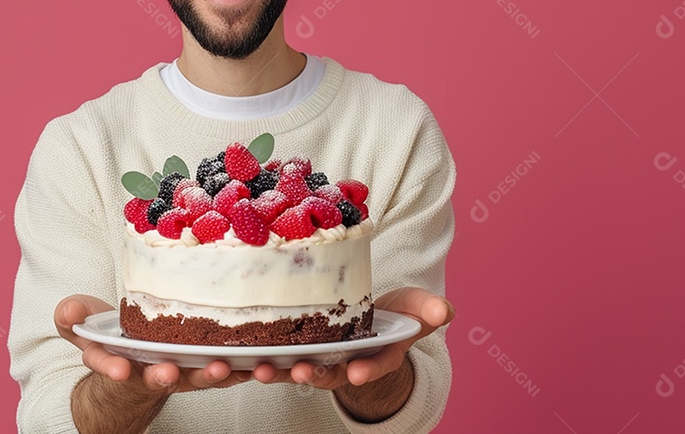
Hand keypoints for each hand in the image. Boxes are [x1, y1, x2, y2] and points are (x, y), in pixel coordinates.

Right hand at [55, 294, 253, 392]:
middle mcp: (146, 370)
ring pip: (193, 377)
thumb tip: (70, 309)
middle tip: (168, 372)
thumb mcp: (82, 325)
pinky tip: (255, 364)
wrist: (134, 362)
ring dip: (208, 374)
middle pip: (156, 377)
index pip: (108, 365)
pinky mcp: (203, 366)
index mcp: (115, 361)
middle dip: (163, 376)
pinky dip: (239, 370)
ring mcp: (177, 371)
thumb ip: (73, 317)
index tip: (118, 370)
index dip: (111, 368)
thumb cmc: (110, 339)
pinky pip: (223, 372)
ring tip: (221, 367)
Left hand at [251, 287, 454, 389]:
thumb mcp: (417, 308)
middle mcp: (348, 362)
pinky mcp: (297, 349)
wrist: (373, 318)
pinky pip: (277, 356)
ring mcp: (321, 358)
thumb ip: (430, 310)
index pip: (374, 365)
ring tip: (260, 369)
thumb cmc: (398, 313)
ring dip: (278, 371)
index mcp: (378, 354)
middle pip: (329, 373)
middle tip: (298, 372)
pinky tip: (239, 354)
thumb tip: (445, 310)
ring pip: (298, 368)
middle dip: (313, 375)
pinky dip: (260, 357)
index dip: (367, 371)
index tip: (357, 371)